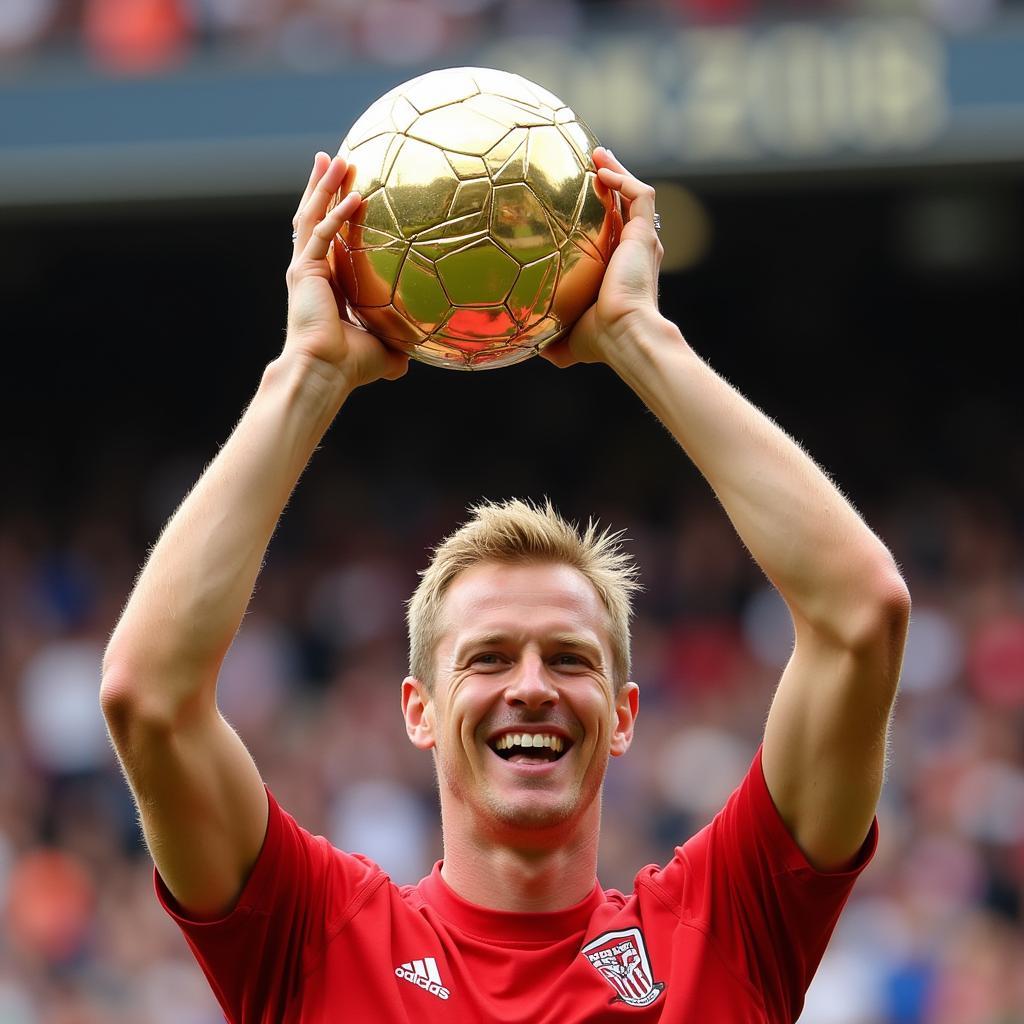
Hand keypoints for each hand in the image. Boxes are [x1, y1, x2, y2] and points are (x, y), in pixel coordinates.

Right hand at [285, 153, 408, 390]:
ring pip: (312, 215)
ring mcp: (304, 269)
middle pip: (314, 216)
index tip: (345, 188)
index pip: (326, 238)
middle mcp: (310, 272)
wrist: (324, 372)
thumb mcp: (380, 351)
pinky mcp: (304, 271)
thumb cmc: (348, 366)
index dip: (332, 212)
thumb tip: (410, 360)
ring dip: (324, 186)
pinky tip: (355, 195)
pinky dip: (336, 213)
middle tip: (333, 158)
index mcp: (324, 284)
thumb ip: (394, 348)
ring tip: (336, 159)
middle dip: (322, 186)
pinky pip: (322, 233)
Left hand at [541, 148, 664, 368]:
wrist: (624, 335)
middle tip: (591, 168)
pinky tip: (601, 168)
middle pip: (625, 210)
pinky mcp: (644, 235)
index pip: (612, 238)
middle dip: (611, 187)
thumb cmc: (599, 341)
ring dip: (617, 172)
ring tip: (597, 155)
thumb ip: (549, 339)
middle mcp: (634, 254)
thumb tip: (527, 349)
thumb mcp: (566, 341)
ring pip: (635, 195)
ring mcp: (641, 243)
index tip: (579, 206)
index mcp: (620, 272)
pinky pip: (640, 194)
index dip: (600, 220)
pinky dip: (623, 177)